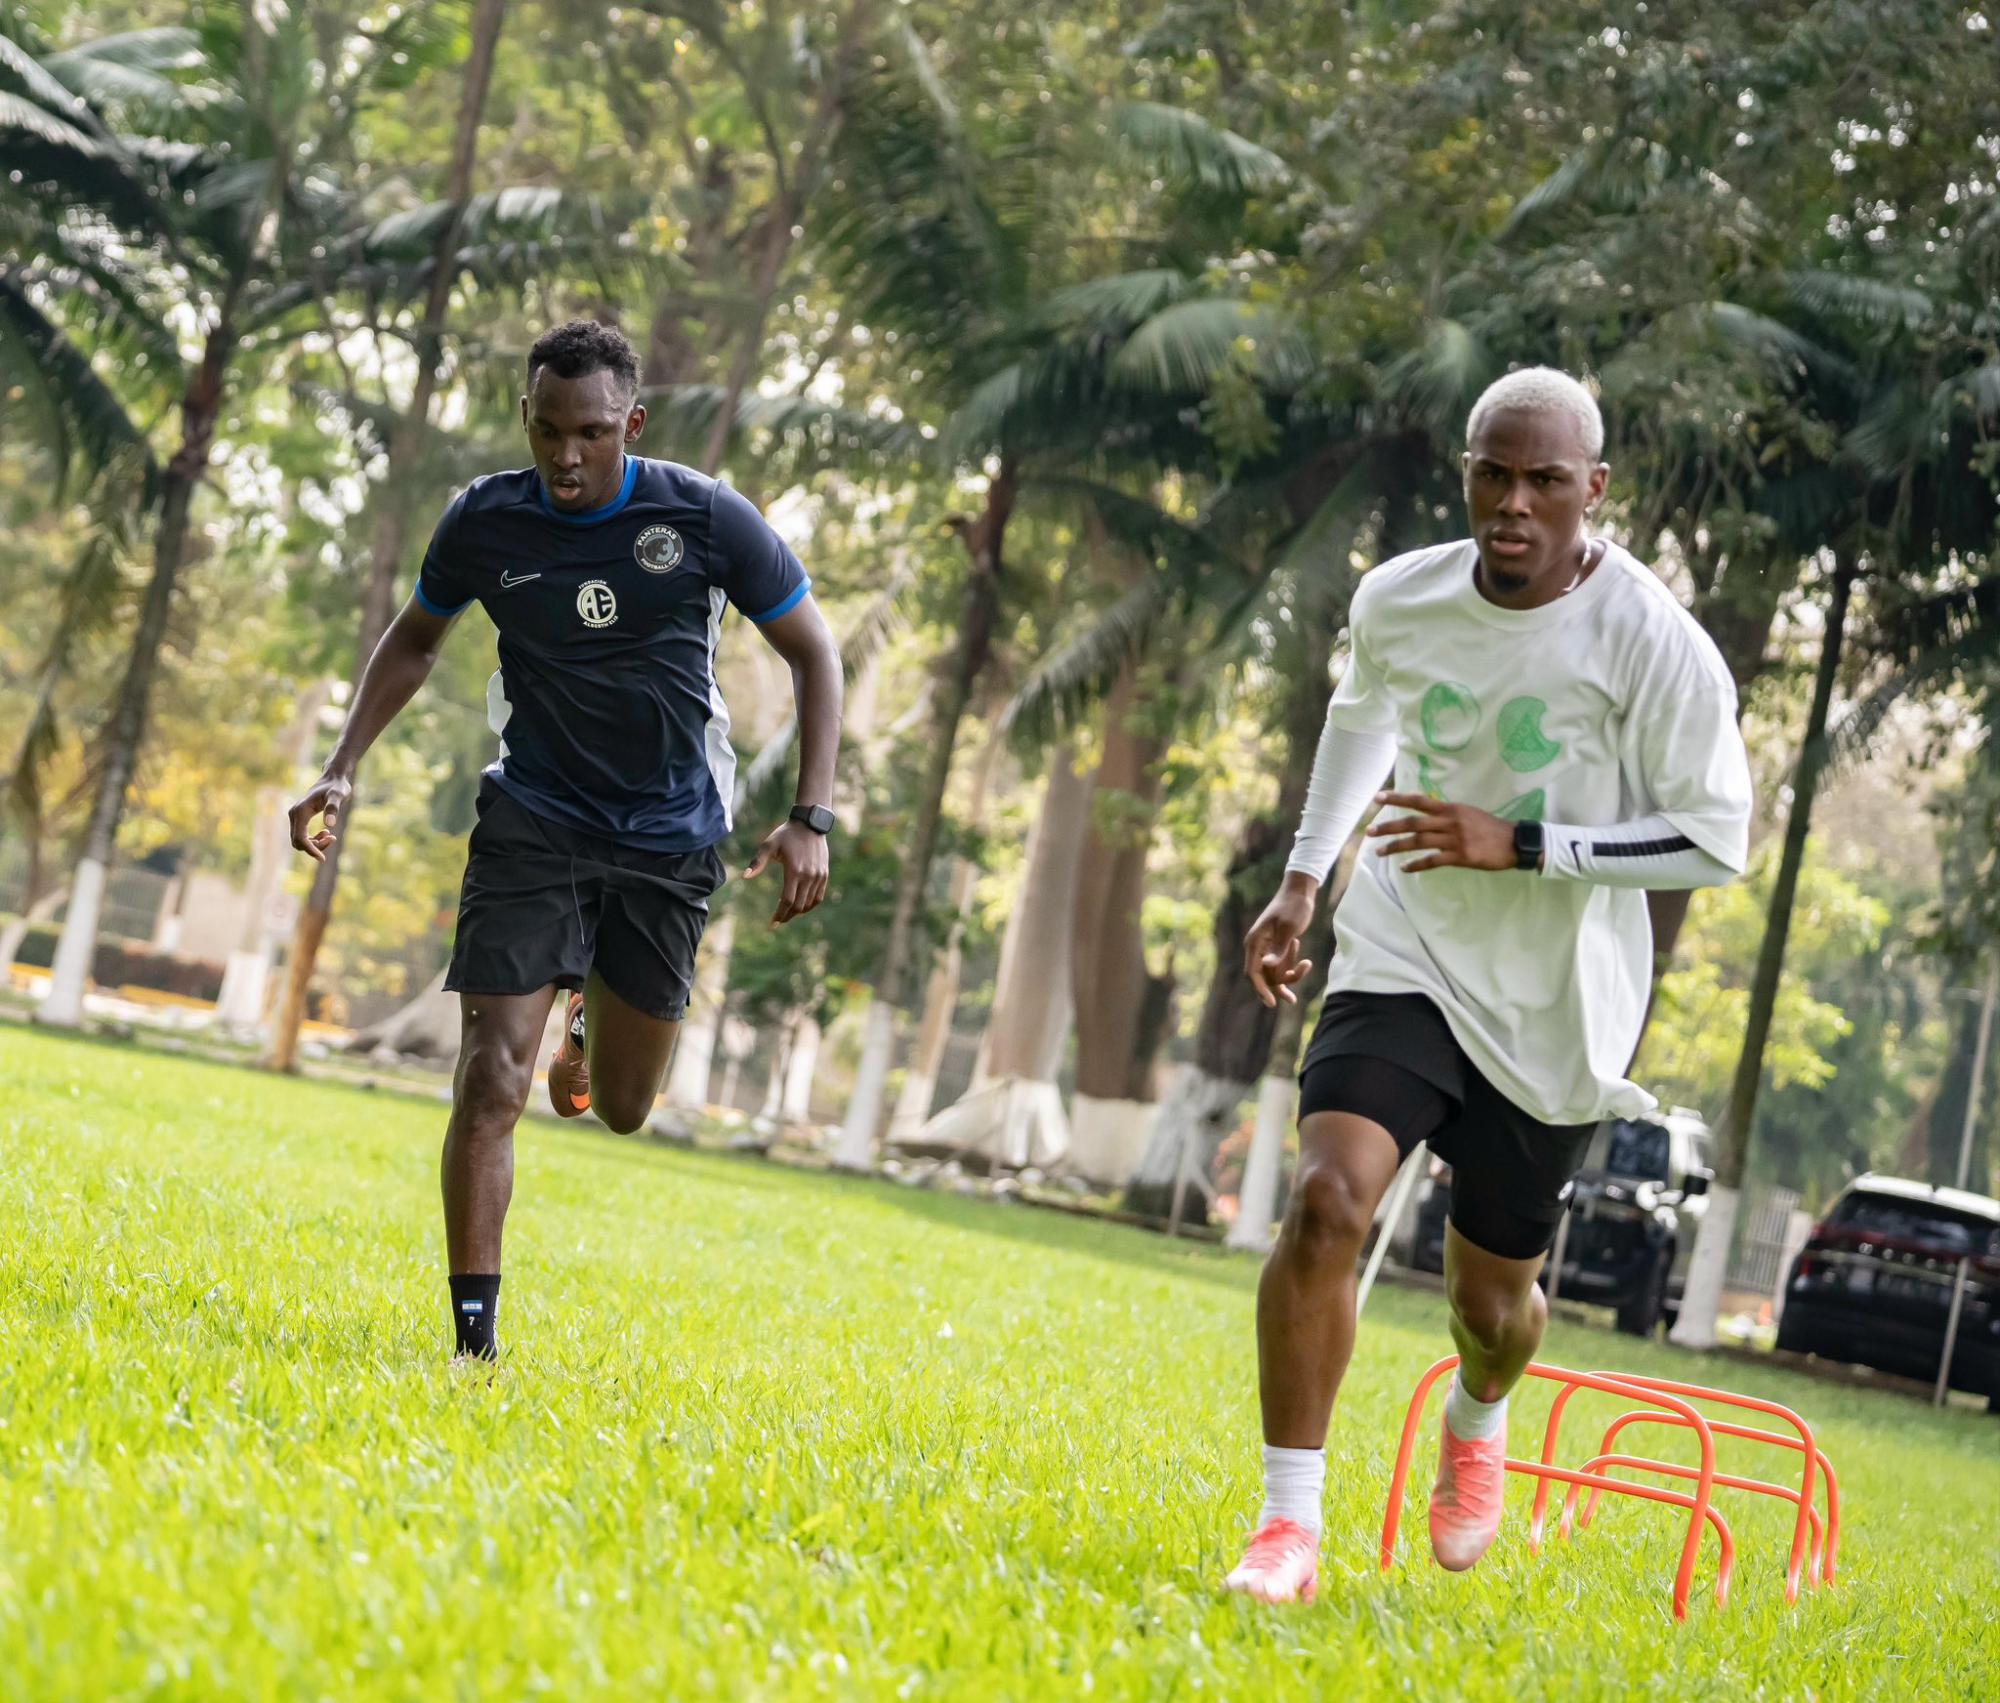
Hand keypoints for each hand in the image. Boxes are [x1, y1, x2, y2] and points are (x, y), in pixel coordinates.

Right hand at [286, 769, 353, 863]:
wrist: (333, 778)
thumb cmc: (337, 786)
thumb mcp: (338, 796)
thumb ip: (333, 808)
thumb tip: (329, 825)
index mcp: (300, 811)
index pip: (300, 838)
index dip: (311, 850)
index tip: (323, 859)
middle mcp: (294, 814)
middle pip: (299, 842)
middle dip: (315, 846)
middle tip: (333, 839)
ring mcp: (295, 816)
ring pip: (300, 840)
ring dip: (315, 844)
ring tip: (332, 837)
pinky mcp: (300, 818)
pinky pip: (302, 836)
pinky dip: (314, 840)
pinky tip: (326, 833)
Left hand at [744, 820, 828, 924]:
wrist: (810, 824)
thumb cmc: (786, 834)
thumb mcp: (769, 845)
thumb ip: (758, 862)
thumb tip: (744, 877)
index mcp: (794, 871)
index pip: (788, 901)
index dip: (780, 914)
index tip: (773, 923)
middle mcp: (809, 876)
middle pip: (799, 906)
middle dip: (788, 916)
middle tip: (778, 920)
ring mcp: (818, 876)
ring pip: (810, 903)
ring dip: (799, 912)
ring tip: (788, 913)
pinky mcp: (824, 874)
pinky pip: (819, 896)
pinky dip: (810, 905)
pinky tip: (801, 906)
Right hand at [1242, 879, 1317, 1008]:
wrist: (1300, 893)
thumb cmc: (1293, 908)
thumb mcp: (1288, 929)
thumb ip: (1278, 949)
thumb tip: (1266, 966)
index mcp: (1255, 942)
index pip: (1252, 972)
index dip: (1260, 990)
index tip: (1271, 1003)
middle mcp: (1258, 948)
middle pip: (1264, 977)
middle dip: (1279, 986)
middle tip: (1293, 999)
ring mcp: (1267, 950)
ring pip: (1275, 974)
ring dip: (1291, 976)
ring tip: (1307, 965)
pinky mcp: (1278, 949)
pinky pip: (1283, 968)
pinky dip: (1294, 970)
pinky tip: (1307, 962)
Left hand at [1364, 792, 1516, 872]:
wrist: (1513, 842)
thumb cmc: (1489, 827)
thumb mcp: (1467, 813)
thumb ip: (1446, 814)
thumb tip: (1425, 814)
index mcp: (1450, 808)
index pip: (1418, 801)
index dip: (1397, 798)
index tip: (1378, 798)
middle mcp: (1449, 821)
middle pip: (1412, 823)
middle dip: (1388, 826)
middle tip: (1369, 831)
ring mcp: (1454, 839)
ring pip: (1418, 842)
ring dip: (1396, 847)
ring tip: (1379, 852)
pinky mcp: (1460, 857)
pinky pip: (1433, 861)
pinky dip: (1416, 864)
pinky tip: (1404, 868)